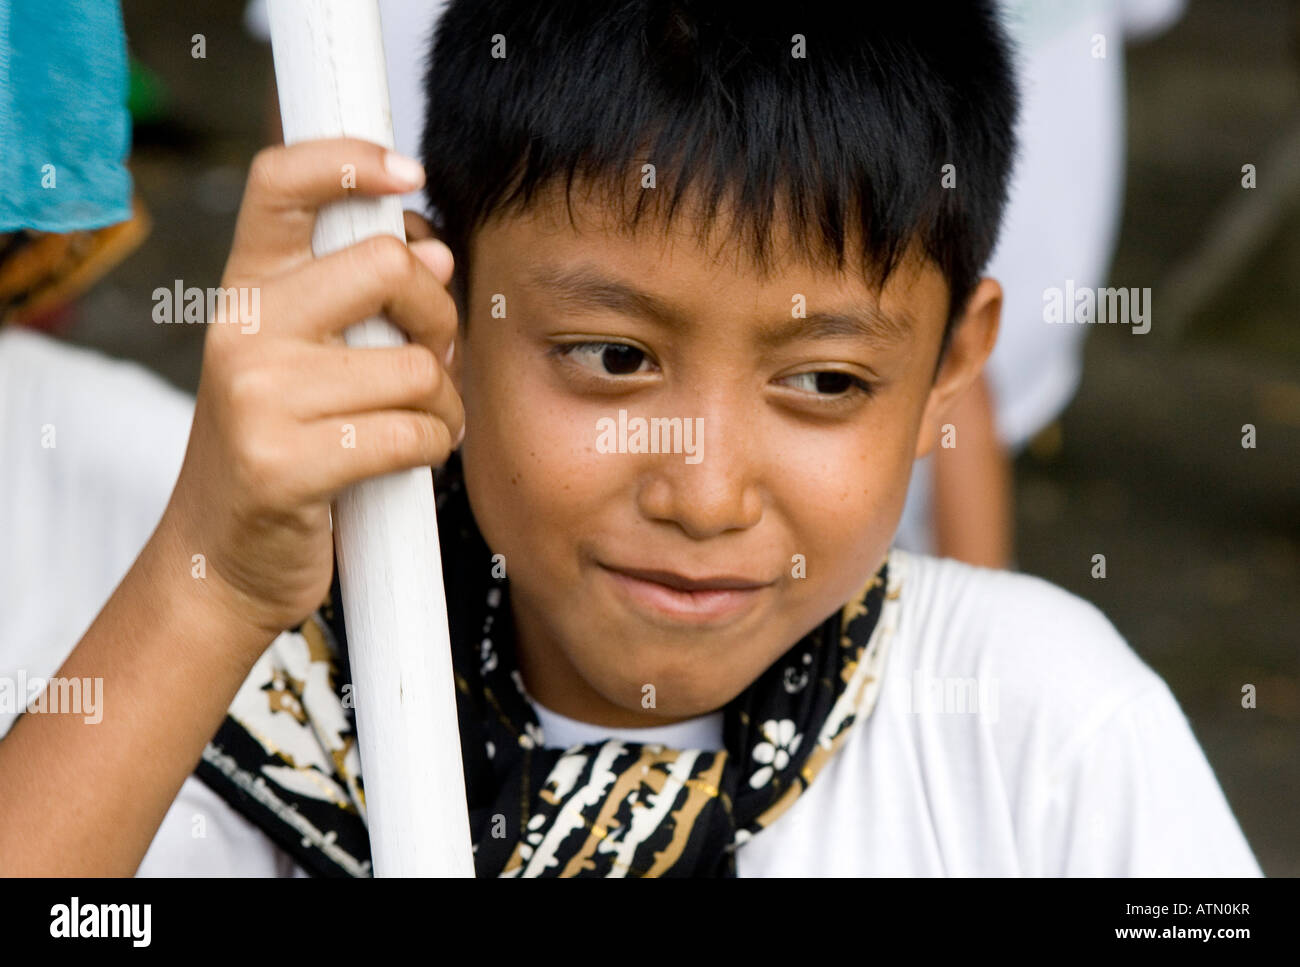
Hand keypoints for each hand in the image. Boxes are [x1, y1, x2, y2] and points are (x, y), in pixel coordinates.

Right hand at [161, 138, 462, 644]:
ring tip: (423, 424)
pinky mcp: (283, 465)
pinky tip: (413, 459)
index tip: (407, 173)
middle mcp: (242, 331)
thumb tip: (435, 252)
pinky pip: (411, 434)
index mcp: (245, 292)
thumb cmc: (281, 450)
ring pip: (417, 367)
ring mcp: (257, 397)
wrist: (221, 560)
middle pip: (388, 266)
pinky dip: (434, 450)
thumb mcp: (300, 360)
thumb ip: (356, 303)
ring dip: (445, 405)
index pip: (280, 183)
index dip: (349, 159)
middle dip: (439, 317)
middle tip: (433, 356)